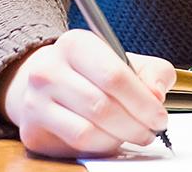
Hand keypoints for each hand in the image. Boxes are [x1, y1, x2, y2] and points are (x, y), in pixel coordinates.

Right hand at [0, 29, 176, 157]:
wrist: (47, 83)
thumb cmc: (92, 72)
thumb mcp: (126, 60)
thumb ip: (153, 72)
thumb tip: (156, 95)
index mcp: (74, 44)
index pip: (114, 76)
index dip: (143, 102)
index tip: (159, 116)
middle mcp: (48, 70)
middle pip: (102, 107)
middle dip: (136, 125)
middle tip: (150, 131)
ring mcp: (35, 102)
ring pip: (88, 131)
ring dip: (119, 139)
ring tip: (132, 135)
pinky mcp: (32, 131)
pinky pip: (76, 146)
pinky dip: (100, 147)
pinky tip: (109, 138)